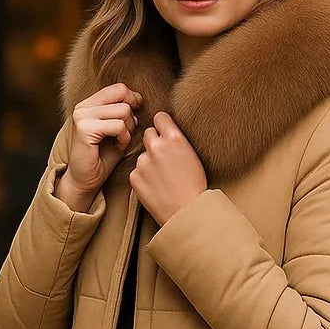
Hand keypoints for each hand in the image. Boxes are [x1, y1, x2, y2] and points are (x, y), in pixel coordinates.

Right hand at [64, 82, 142, 196]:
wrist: (85, 180)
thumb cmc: (103, 157)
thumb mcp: (116, 130)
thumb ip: (123, 113)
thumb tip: (138, 100)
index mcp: (89, 104)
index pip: (119, 88)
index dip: (133, 99)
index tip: (135, 117)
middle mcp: (83, 107)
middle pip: (123, 97)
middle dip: (131, 117)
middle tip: (126, 135)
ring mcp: (82, 116)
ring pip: (123, 111)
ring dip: (128, 129)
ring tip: (121, 141)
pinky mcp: (84, 129)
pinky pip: (118, 126)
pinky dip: (124, 137)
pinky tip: (118, 146)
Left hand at [129, 111, 207, 225]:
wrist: (186, 212)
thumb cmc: (195, 185)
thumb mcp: (192, 155)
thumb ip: (177, 141)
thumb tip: (166, 131)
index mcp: (174, 138)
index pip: (159, 117)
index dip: (162, 125)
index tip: (164, 132)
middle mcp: (156, 146)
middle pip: (148, 133)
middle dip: (154, 142)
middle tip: (164, 158)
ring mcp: (143, 162)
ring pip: (142, 154)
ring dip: (148, 162)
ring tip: (162, 178)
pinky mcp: (134, 176)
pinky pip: (137, 171)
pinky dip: (143, 177)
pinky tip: (155, 186)